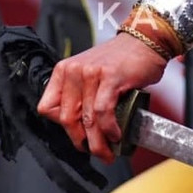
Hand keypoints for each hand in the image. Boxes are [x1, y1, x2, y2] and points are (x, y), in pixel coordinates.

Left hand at [38, 33, 166, 163]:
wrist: (145, 40)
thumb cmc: (120, 61)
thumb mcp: (90, 74)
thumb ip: (80, 96)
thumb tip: (80, 130)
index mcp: (64, 70)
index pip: (48, 107)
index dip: (62, 127)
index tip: (78, 134)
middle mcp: (74, 70)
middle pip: (66, 118)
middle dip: (81, 141)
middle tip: (94, 150)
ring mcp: (91, 73)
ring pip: (87, 119)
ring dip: (98, 142)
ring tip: (108, 151)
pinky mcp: (110, 77)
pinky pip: (103, 112)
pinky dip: (109, 129)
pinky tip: (116, 135)